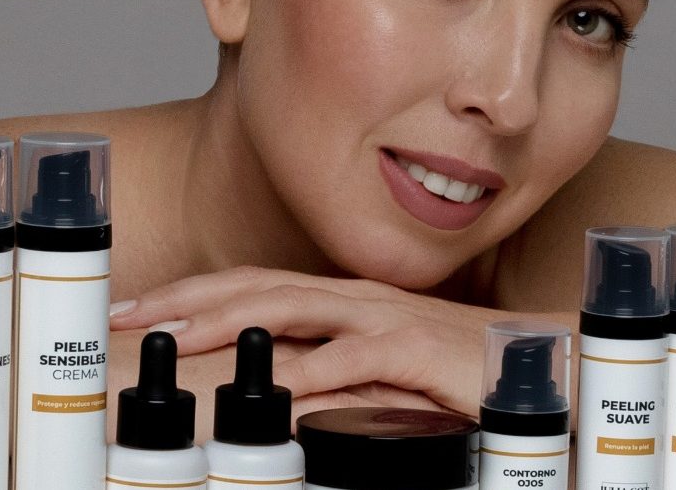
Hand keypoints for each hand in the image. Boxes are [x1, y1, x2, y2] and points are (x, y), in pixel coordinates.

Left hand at [111, 266, 552, 417]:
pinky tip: (276, 386)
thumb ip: (332, 368)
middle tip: (131, 314)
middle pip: (256, 287)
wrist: (544, 363)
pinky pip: (355, 358)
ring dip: (228, 320)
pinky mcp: (414, 349)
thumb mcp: (380, 368)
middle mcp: (355, 299)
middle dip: (187, 298)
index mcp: (342, 302)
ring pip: (291, 309)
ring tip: (176, 335)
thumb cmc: (460, 370)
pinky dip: (313, 370)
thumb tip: (277, 388)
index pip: (254, 287)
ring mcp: (383, 319)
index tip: (138, 308)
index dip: (193, 293)